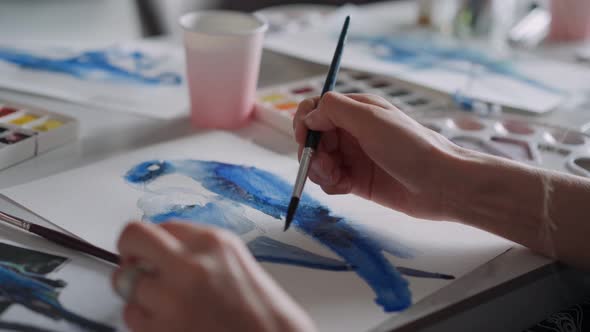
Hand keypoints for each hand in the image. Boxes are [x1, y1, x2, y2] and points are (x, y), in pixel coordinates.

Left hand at [113, 222, 315, 331]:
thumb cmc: (259, 308)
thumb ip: (197, 248)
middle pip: (133, 237)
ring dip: (140, 293)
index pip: (162, 225)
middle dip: (129, 250)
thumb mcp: (233, 260)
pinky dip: (144, 320)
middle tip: (134, 264)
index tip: (152, 252)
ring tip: (167, 304)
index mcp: (212, 242)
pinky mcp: (162, 329)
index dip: (155, 242)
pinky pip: (131, 315)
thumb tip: (160, 246)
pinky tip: (169, 322)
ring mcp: (173, 298)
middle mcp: (190, 264)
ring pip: (126, 282)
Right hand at [293, 92, 458, 219]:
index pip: (315, 109)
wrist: (441, 184)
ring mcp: (354, 157)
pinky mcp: (357, 181)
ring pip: (318, 162)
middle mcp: (352, 132)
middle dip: (312, 152)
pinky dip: (330, 184)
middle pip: (313, 138)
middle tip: (326, 164)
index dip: (304, 123)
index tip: (306, 138)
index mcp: (355, 110)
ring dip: (319, 170)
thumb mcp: (370, 119)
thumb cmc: (411, 147)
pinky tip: (345, 187)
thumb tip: (309, 116)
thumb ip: (334, 110)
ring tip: (338, 178)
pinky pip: (330, 181)